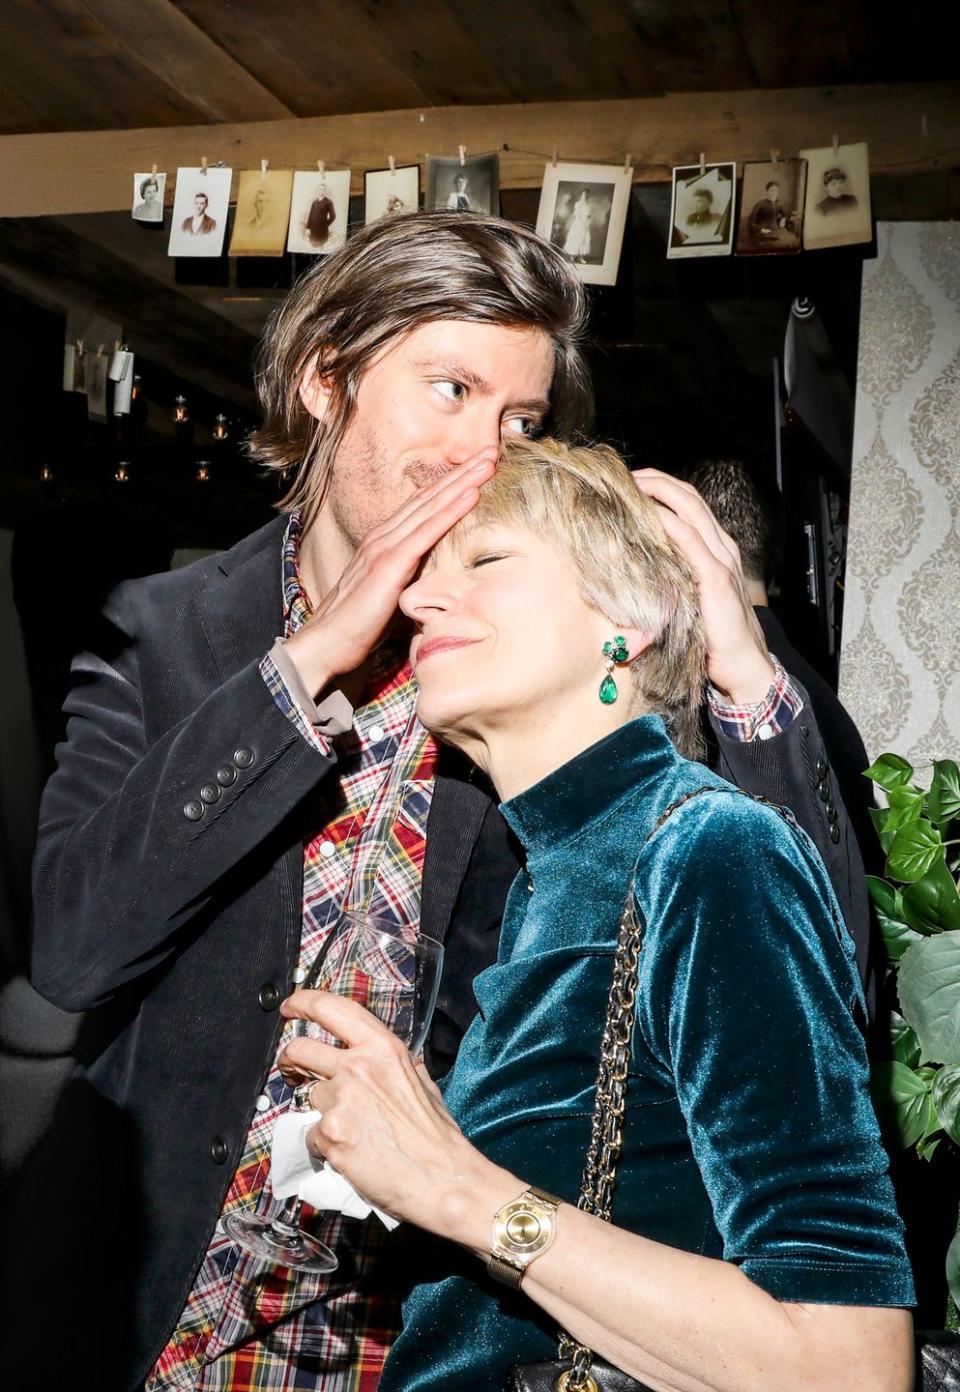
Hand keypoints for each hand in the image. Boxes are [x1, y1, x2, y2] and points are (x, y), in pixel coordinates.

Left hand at [278, 991, 506, 1236]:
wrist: (442, 1179)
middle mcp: (358, 1067)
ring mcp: (341, 1101)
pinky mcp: (330, 1135)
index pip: (331, 1008)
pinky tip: (348, 1153)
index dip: (303, 1003)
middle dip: (290, 1060)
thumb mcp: (422, 1081)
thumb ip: (395, 1062)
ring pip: (308, 1098)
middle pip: (300, 1050)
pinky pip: (310, 1135)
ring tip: (349, 1130)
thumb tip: (378, 1055)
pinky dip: (323, 1145)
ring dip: (320, 1112)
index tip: (290, 1007)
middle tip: (293, 1071)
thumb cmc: (436, 1137)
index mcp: (383, 1048)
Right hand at [284, 450, 496, 694]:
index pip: (423, 506)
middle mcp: (383, 536)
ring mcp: (385, 547)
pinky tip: (471, 494)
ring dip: (462, 482)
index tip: (478, 468)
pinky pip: (426, 533)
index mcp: (385, 542)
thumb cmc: (360, 626)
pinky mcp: (389, 565)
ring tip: (488, 462)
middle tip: (491, 450)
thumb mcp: (392, 593)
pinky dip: (450, 511)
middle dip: (462, 472)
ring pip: (430, 506)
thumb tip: (434, 574)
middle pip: (429, 497)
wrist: (328, 643)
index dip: (451, 484)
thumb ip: (411, 576)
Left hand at [631, 469, 774, 703]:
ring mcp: (721, 561)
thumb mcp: (687, 596)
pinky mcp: (716, 580)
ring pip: (691, 511)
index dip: (661, 487)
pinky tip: (651, 516)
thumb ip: (671, 575)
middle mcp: (721, 548)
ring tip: (633, 485)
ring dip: (660, 493)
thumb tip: (635, 565)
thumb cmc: (711, 635)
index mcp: (715, 549)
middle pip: (689, 498)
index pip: (688, 504)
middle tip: (625, 475)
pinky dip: (671, 525)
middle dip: (656, 481)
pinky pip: (692, 543)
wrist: (743, 665)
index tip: (631, 483)